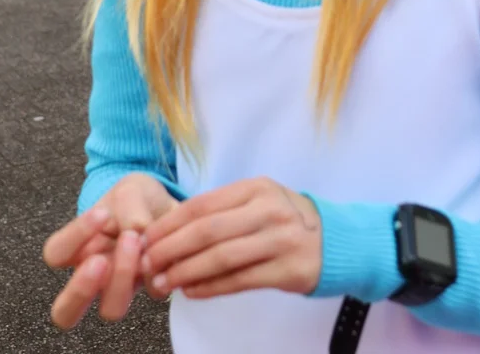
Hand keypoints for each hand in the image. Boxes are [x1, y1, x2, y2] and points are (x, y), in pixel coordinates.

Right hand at [43, 173, 178, 329]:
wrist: (164, 204)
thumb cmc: (135, 199)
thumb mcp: (129, 192)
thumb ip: (128, 210)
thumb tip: (137, 233)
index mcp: (78, 249)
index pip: (56, 253)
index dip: (73, 237)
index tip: (101, 214)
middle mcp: (94, 276)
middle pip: (65, 311)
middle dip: (80, 290)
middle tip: (100, 261)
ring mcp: (121, 287)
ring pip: (111, 309)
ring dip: (123, 277)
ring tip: (137, 243)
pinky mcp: (152, 286)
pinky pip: (153, 291)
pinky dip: (160, 269)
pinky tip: (166, 246)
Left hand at [141, 176, 321, 299]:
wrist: (333, 240)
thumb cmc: (283, 219)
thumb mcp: (257, 201)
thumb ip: (222, 211)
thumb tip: (171, 231)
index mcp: (255, 188)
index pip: (202, 205)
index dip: (169, 224)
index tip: (146, 239)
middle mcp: (268, 209)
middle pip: (207, 231)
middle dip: (171, 249)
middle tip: (148, 264)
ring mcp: (280, 239)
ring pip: (221, 258)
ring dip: (186, 272)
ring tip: (164, 282)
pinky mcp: (288, 269)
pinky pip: (240, 280)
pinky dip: (211, 287)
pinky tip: (191, 291)